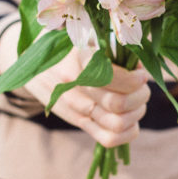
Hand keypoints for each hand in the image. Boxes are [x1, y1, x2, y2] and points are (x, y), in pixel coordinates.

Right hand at [0, 25, 149, 146]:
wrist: (37, 64)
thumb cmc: (72, 47)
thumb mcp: (90, 39)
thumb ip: (115, 49)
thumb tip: (140, 66)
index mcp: (80, 59)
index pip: (112, 79)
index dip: (135, 80)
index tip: (141, 74)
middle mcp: (75, 86)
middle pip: (119, 104)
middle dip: (140, 96)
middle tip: (141, 87)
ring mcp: (76, 108)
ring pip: (117, 124)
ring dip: (136, 113)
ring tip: (136, 101)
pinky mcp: (80, 123)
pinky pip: (108, 139)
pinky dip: (128, 133)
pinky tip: (131, 120)